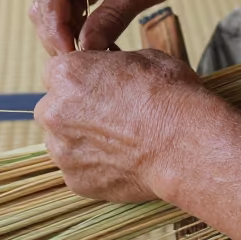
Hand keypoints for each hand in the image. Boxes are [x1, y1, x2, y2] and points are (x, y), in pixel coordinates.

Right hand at [30, 0, 203, 54]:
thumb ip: (110, 20)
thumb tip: (86, 50)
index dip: (55, 31)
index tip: (71, 58)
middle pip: (46, 2)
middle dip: (59, 35)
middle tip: (81, 64)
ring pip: (54, 6)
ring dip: (67, 32)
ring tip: (90, 55)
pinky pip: (68, 2)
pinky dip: (77, 24)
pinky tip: (92, 41)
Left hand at [33, 48, 201, 201]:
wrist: (185, 144)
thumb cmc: (169, 96)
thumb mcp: (143, 57)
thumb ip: (111, 64)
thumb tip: (111, 70)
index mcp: (66, 74)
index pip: (57, 72)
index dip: (81, 77)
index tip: (100, 85)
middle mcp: (54, 112)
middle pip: (54, 107)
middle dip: (76, 109)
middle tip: (110, 113)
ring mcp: (62, 151)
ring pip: (63, 140)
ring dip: (82, 138)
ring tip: (119, 139)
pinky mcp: (74, 181)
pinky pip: (77, 168)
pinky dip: (94, 165)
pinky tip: (122, 159)